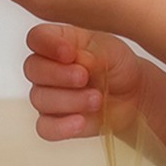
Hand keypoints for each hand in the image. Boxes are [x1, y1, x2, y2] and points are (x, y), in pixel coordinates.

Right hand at [24, 23, 143, 140]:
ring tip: (96, 99)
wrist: (133, 94)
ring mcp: (49, 96)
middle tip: (84, 77)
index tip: (69, 53)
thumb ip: (90, 52)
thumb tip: (76, 59)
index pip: (37, 38)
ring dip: (70, 100)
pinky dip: (61, 126)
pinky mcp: (56, 122)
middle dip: (58, 74)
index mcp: (58, 42)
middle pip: (32, 69)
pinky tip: (80, 121)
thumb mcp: (110, 51)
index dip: (47, 44)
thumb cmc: (118, 66)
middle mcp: (48, 68)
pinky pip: (45, 128)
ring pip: (39, 99)